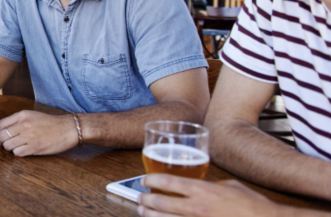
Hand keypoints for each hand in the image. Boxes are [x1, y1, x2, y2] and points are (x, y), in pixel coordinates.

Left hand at [0, 110, 77, 155]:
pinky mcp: (34, 148)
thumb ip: (17, 120)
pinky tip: (25, 150)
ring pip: (8, 146)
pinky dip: (18, 153)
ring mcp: (28, 137)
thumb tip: (2, 130)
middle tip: (5, 144)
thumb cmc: (50, 122)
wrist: (67, 128)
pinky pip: (17, 153)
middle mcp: (23, 125)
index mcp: (22, 115)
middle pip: (1, 137)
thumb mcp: (32, 115)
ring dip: (10, 148)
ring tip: (18, 146)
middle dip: (0, 142)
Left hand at [138, 175, 275, 216]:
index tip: (144, 181)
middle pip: (160, 203)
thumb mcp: (231, 187)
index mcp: (203, 191)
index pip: (168, 182)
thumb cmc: (254, 206)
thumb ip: (212, 186)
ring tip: (142, 212)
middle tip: (139, 198)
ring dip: (150, 216)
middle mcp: (197, 208)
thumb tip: (203, 186)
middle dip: (145, 200)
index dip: (152, 180)